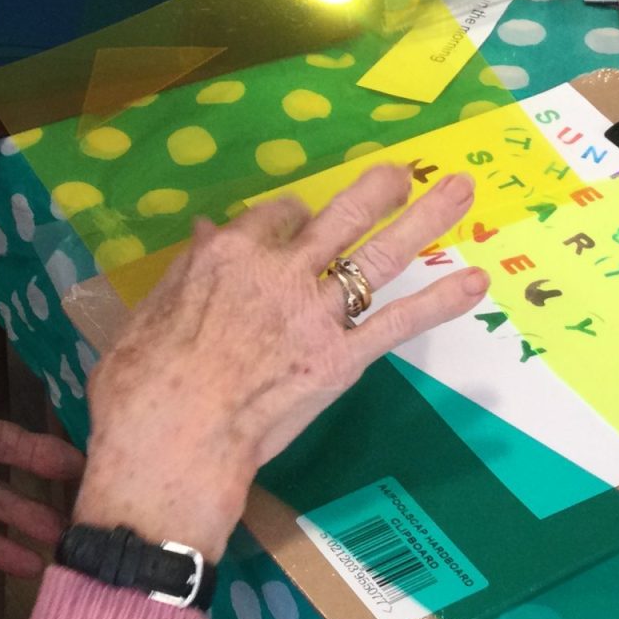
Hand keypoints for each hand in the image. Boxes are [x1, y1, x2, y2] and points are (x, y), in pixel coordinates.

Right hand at [76, 168, 486, 558]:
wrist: (174, 444)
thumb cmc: (141, 386)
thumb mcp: (147, 315)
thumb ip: (185, 271)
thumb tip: (204, 229)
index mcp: (227, 255)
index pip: (275, 218)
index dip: (293, 217)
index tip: (302, 220)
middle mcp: (280, 271)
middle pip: (339, 217)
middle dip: (376, 191)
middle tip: (402, 175)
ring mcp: (316, 313)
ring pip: (380, 255)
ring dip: (424, 219)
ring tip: (458, 190)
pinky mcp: (342, 358)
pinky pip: (399, 323)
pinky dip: (440, 301)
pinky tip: (476, 282)